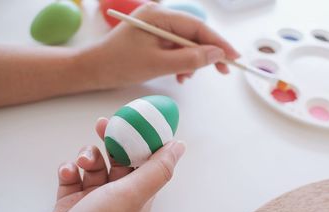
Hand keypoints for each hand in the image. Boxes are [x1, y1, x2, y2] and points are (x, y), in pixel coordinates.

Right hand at [17, 117, 185, 211]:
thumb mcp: (131, 195)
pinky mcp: (71, 204)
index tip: (135, 121)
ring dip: (88, 157)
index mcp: (138, 197)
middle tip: (103, 125)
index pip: (147, 161)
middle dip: (112, 141)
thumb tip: (179, 146)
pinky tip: (66, 173)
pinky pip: (73, 177)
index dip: (142, 140)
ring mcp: (93, 201)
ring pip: (95, 166)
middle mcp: (118, 198)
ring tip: (82, 162)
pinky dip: (69, 171)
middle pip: (119, 160)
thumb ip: (157, 169)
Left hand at [80, 2, 239, 87]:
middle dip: (207, 54)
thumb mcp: (158, 64)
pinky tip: (179, 76)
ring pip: (186, 44)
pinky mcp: (154, 40)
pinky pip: (175, 50)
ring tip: (187, 78)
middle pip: (194, 34)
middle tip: (222, 71)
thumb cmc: (120, 64)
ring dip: (192, 62)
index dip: (218, 42)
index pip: (197, 27)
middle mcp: (160, 18)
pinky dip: (181, 63)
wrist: (94, 70)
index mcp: (160, 16)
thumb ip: (189, 59)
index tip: (234, 57)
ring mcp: (157, 29)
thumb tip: (216, 54)